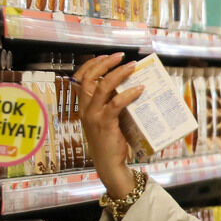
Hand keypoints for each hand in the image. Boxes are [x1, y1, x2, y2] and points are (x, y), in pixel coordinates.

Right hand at [72, 53, 141, 196]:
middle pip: (89, 78)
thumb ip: (110, 102)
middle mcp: (85, 109)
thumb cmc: (110, 140)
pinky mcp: (105, 123)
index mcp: (83, 106)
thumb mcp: (106, 118)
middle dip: (105, 63)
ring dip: (119, 73)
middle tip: (121, 57)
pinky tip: (140, 89)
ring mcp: (93, 116)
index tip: (105, 57)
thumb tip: (128, 84)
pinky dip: (129, 93)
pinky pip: (116, 103)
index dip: (91, 65)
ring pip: (103, 87)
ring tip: (132, 66)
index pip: (80, 79)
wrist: (109, 163)